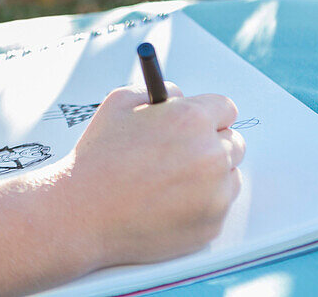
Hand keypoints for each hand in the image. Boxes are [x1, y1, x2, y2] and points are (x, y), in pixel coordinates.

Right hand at [59, 84, 244, 267]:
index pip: (226, 107)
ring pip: (229, 176)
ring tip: (168, 180)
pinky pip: (218, 207)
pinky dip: (200, 204)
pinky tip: (166, 202)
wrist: (82, 213)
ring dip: (209, 175)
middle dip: (212, 143)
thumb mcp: (118, 103)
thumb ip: (157, 91)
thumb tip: (180, 97)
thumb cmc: (97, 158)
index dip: (208, 114)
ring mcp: (214, 194)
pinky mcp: (212, 225)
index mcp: (191, 120)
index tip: (199, 122)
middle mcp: (210, 155)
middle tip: (183, 151)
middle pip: (234, 142)